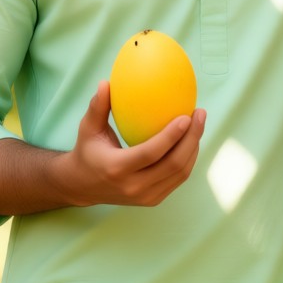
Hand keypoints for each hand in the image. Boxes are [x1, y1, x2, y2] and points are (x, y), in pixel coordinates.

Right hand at [58, 80, 206, 207]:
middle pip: (173, 164)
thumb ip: (97, 106)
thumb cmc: (87, 151)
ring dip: (194, 147)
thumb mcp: (87, 128)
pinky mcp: (153, 199)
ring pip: (180, 173)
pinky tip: (191, 138)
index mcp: (117, 168)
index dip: (172, 136)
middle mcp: (134, 186)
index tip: (186, 116)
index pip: (151, 153)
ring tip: (199, 123)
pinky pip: (177, 178)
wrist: (83, 187)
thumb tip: (106, 83)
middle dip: (192, 138)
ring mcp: (146, 196)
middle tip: (200, 114)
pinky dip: (188, 158)